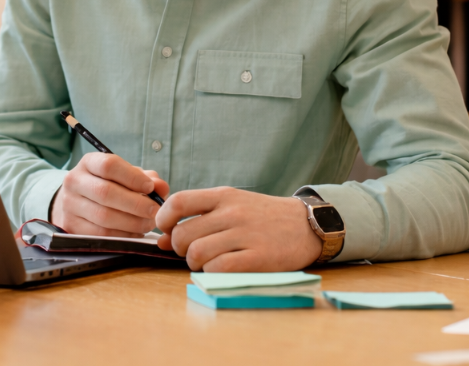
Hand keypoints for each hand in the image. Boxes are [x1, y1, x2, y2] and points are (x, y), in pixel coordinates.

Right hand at [51, 153, 169, 236]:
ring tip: (148, 223)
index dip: (132, 177)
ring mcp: (69, 205)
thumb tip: (161, 187)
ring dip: (132, 222)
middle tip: (154, 211)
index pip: (109, 165)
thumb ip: (145, 178)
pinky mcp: (71, 226)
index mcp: (89, 162)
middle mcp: (74, 181)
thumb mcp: (125, 176)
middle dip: (135, 204)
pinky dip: (123, 235)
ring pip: (103, 216)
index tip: (150, 187)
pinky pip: (100, 234)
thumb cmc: (108, 185)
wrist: (78, 201)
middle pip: (106, 192)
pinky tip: (135, 232)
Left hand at [154, 187, 321, 271]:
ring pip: (197, 253)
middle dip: (179, 248)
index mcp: (223, 196)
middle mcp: (232, 212)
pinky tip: (221, 268)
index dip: (164, 219)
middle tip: (191, 250)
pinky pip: (219, 268)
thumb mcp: (232, 205)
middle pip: (183, 234)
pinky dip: (212, 272)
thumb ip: (199, 217)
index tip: (166, 230)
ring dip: (195, 263)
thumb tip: (161, 239)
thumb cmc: (262, 216)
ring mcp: (245, 234)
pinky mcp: (258, 257)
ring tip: (207, 261)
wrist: (307, 224)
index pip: (179, 202)